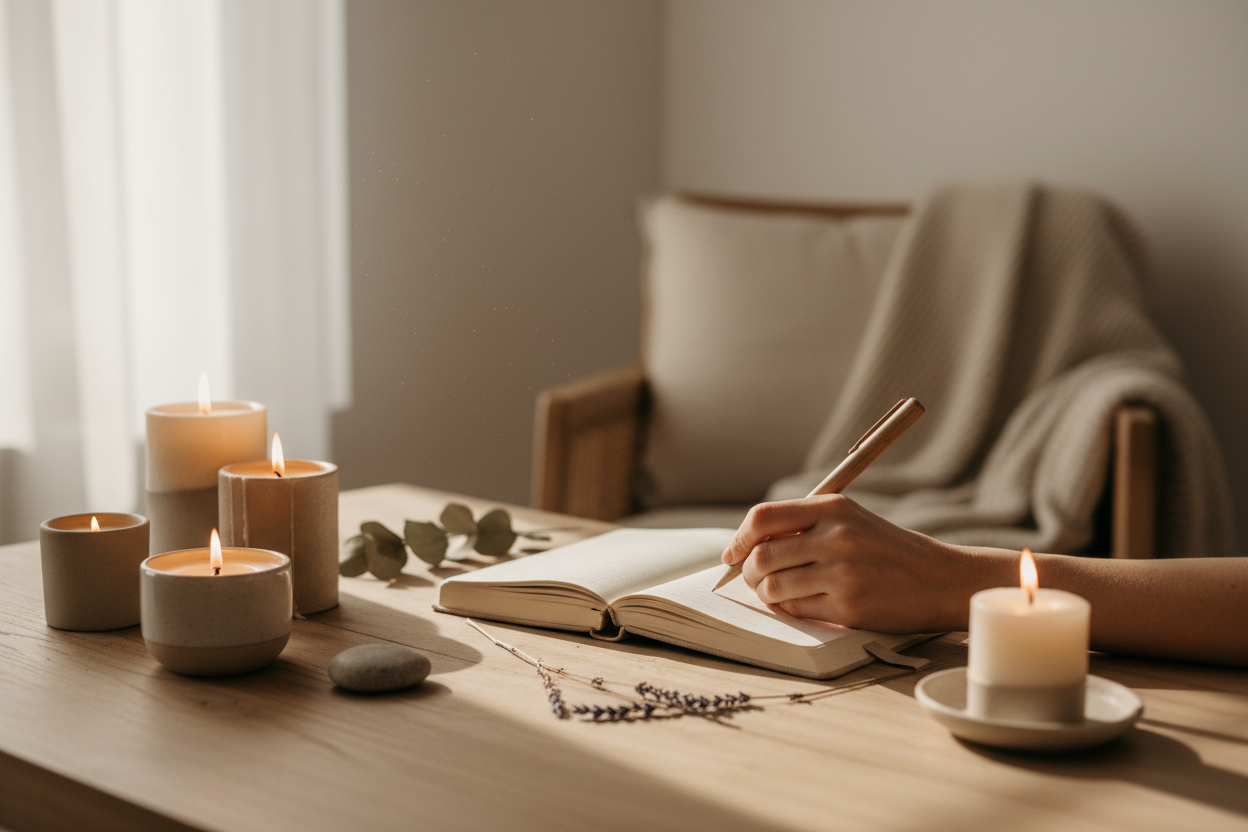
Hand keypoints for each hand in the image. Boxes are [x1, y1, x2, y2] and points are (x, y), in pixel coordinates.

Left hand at [721, 495, 995, 632]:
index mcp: (833, 508)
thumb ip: (806, 525)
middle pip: (762, 556)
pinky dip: (788, 610)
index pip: (763, 518)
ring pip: (773, 587)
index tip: (732, 553)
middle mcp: (836, 537)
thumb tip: (749, 545)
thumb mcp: (852, 520)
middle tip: (752, 578)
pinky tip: (800, 604)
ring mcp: (842, 574)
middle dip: (747, 571)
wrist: (942, 579)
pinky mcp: (849, 607)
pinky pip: (796, 611)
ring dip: (765, 594)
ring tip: (776, 592)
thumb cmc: (890, 550)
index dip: (739, 538)